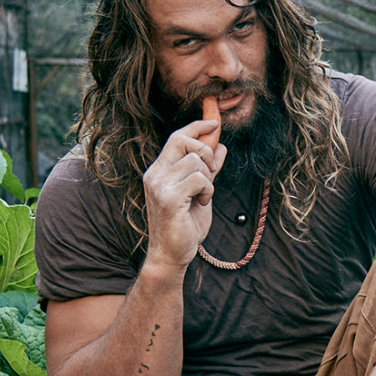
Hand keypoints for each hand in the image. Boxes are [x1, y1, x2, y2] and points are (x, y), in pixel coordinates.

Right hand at [142, 113, 226, 270]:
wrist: (173, 254)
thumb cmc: (185, 225)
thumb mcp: (200, 191)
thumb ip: (208, 170)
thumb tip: (220, 146)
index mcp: (159, 171)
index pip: (176, 137)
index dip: (196, 126)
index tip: (214, 122)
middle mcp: (154, 174)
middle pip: (183, 141)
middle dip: (205, 152)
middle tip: (211, 174)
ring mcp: (159, 185)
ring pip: (195, 161)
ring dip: (209, 179)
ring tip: (203, 196)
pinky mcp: (169, 198)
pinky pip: (198, 179)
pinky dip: (208, 189)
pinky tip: (202, 203)